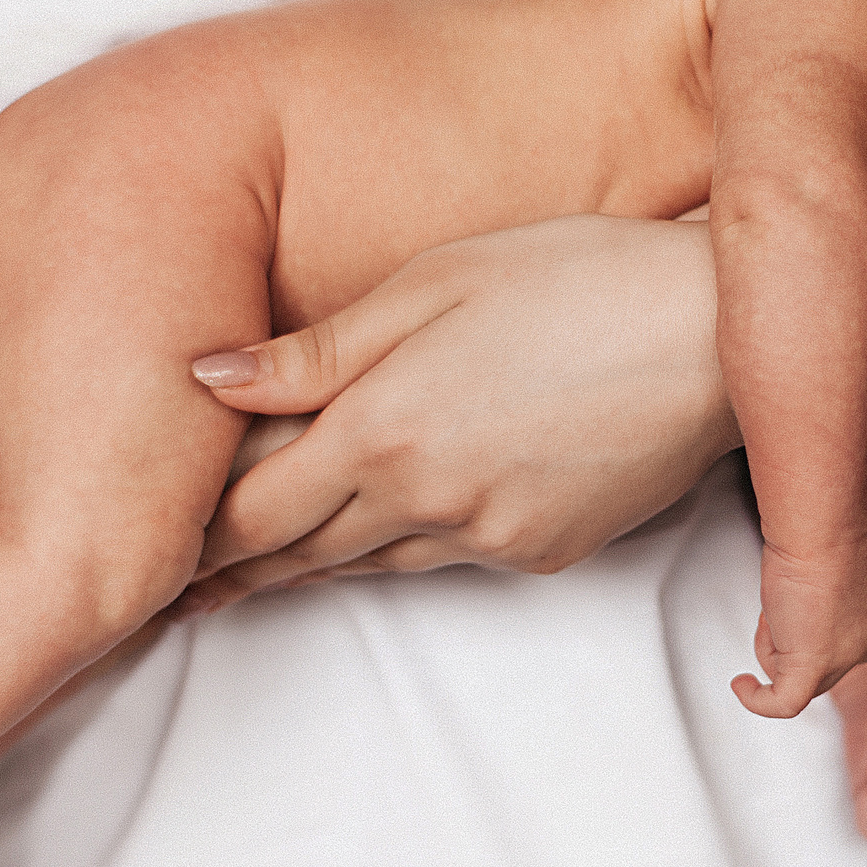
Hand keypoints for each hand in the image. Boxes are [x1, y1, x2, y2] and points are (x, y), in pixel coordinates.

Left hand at [176, 215, 738, 607]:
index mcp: (381, 428)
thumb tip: (203, 379)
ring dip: (312, 565)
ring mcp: (490, 534)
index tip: (149, 557)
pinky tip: (392, 530)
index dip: (193, 540)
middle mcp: (426, 500)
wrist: (717, 334)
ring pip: (373, 563)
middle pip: (301, 552)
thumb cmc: (577, 274)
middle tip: (177, 592)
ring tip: (259, 574)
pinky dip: (407, 545)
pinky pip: (450, 556)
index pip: (252, 509)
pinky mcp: (545, 550)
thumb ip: (315, 349)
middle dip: (234, 570)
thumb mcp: (435, 281)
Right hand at [731, 533, 866, 717]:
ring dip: (772, 646)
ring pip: (800, 674)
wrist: (821, 533)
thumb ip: (829, 581)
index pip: (842, 636)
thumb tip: (808, 594)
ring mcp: (845, 657)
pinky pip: (785, 702)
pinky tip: (742, 685)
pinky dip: (759, 699)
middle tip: (778, 604)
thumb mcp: (832, 556)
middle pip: (823, 661)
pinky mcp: (815, 668)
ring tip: (771, 610)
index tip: (792, 599)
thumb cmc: (822, 531)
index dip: (809, 622)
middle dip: (791, 637)